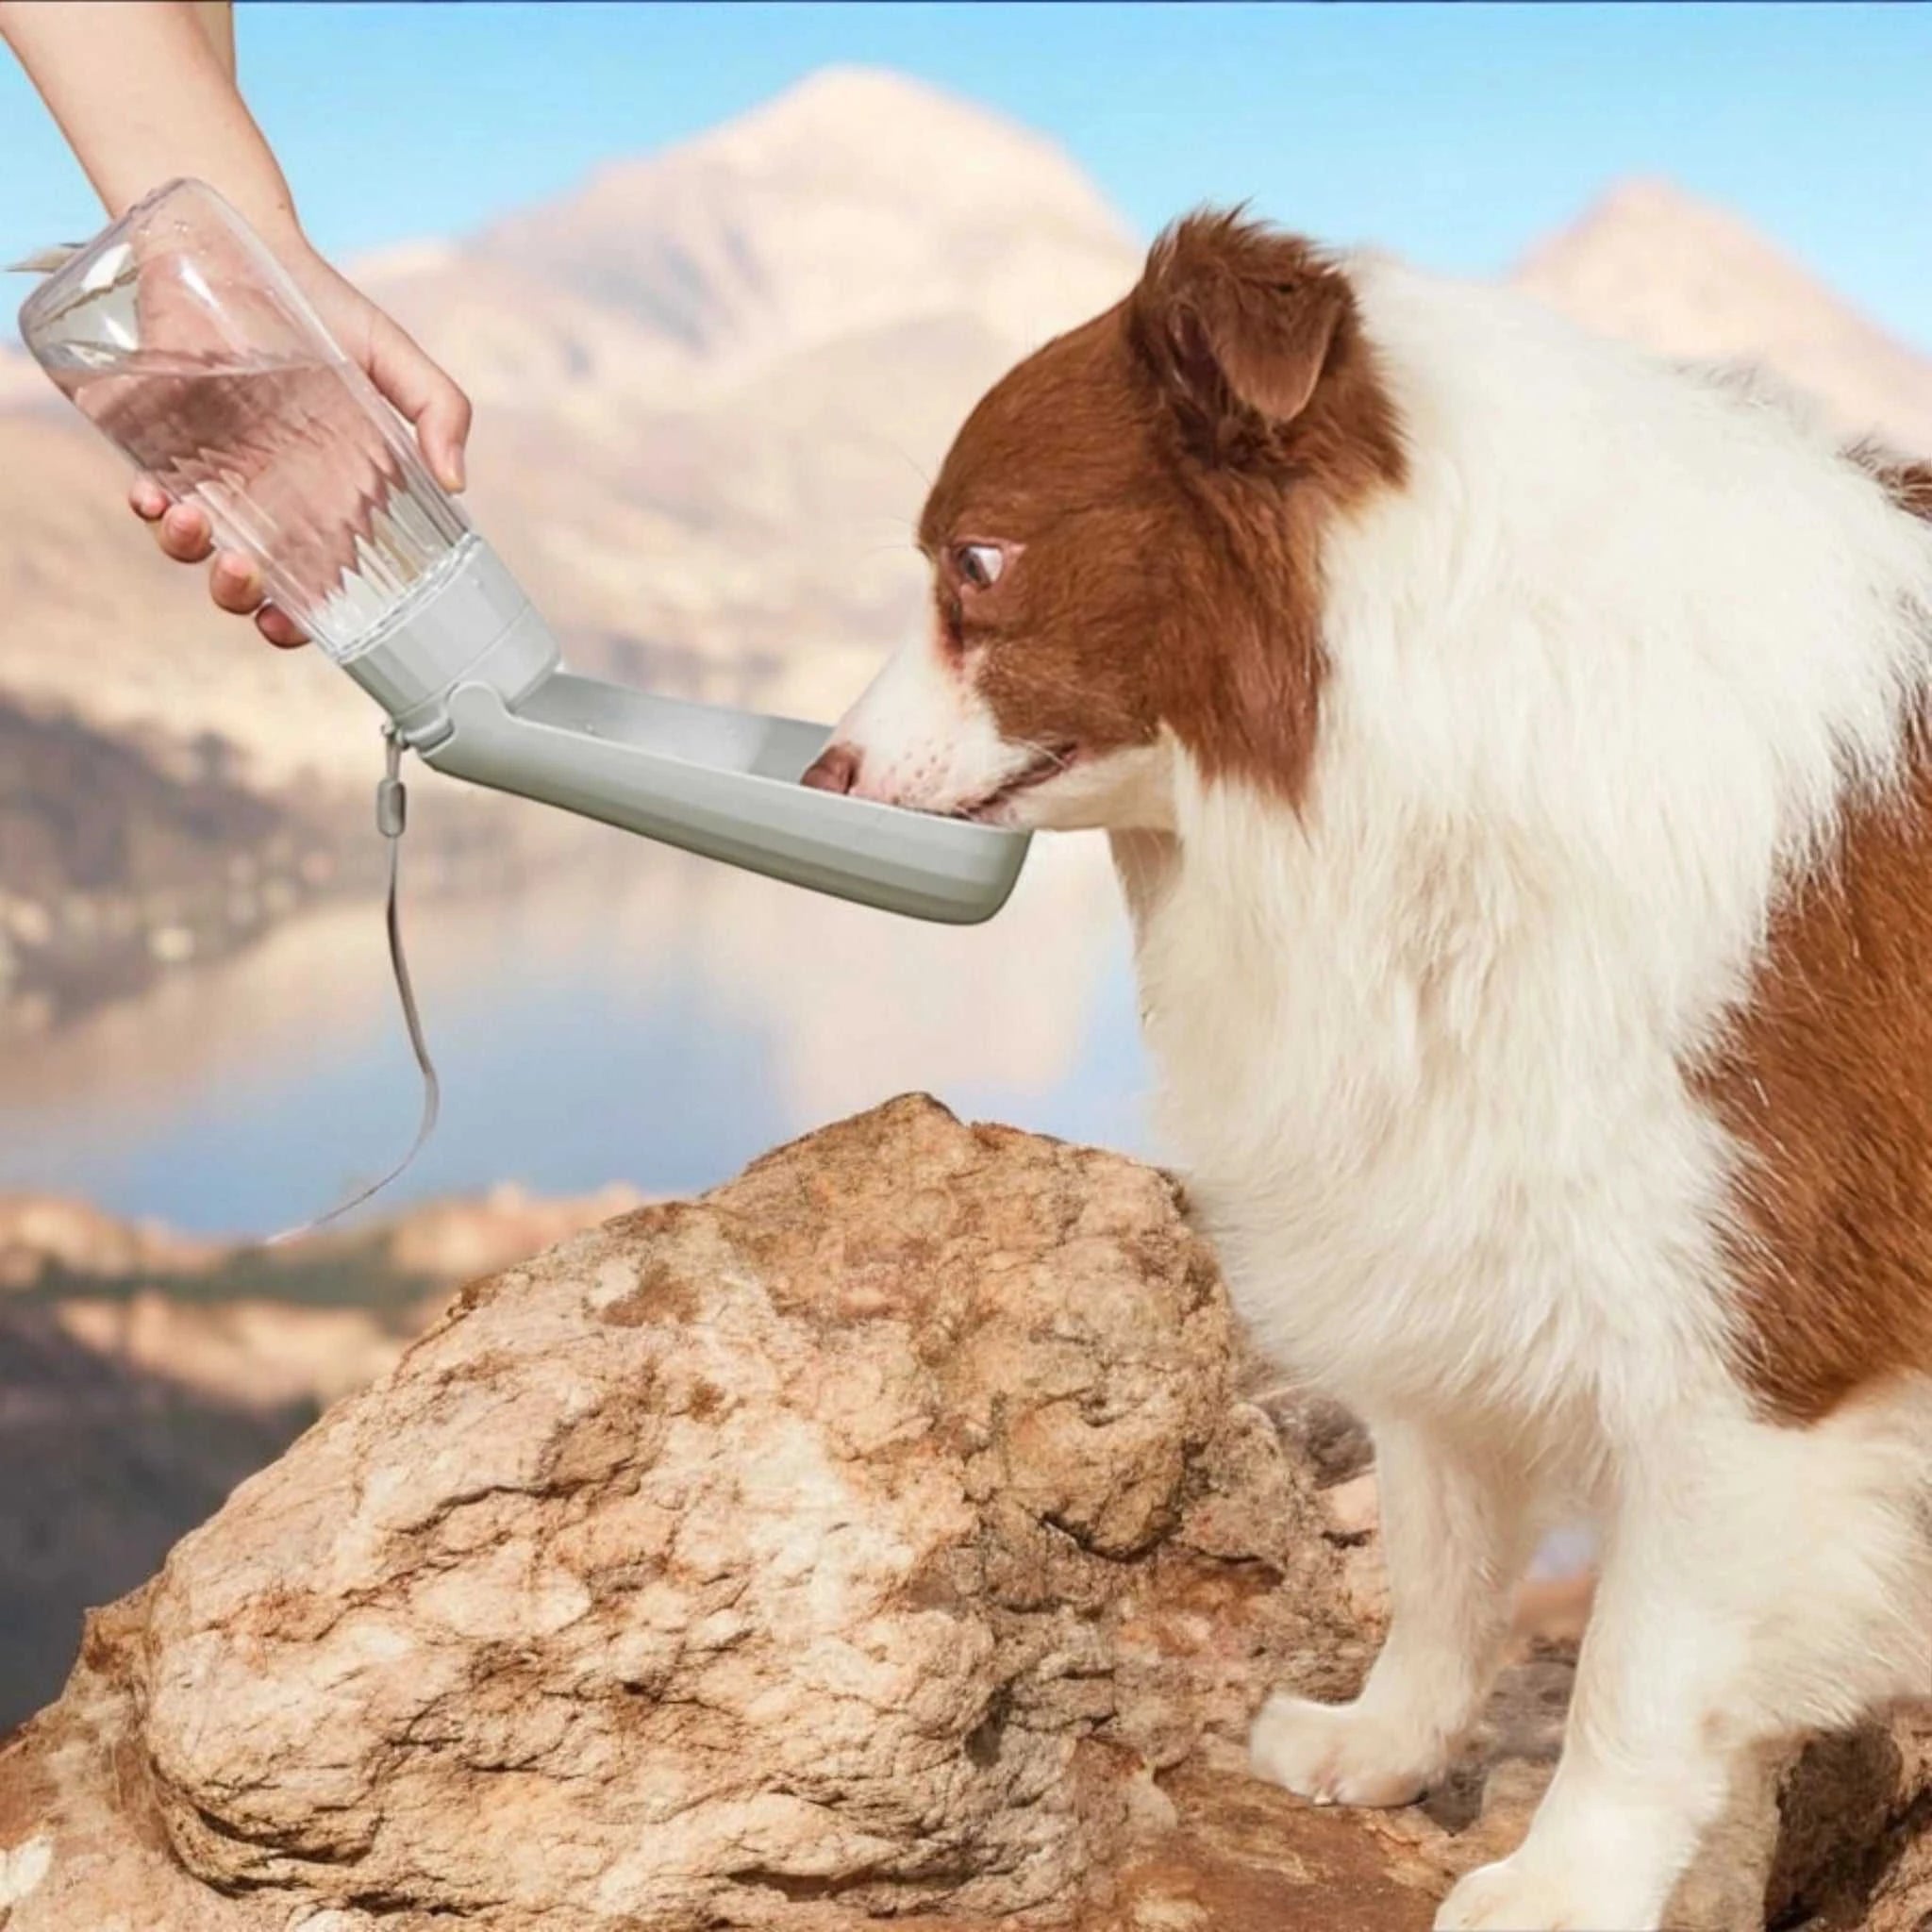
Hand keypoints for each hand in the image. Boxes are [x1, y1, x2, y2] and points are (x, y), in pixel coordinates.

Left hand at [130, 241, 472, 647]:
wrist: (232, 241)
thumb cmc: (320, 301)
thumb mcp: (391, 353)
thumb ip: (439, 408)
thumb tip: (458, 483)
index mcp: (327, 496)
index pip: (317, 581)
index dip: (303, 619)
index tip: (293, 623)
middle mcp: (268, 497)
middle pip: (250, 583)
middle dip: (239, 598)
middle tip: (243, 569)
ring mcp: (211, 474)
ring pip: (192, 549)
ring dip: (186, 553)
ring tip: (191, 521)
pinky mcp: (158, 443)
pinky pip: (148, 497)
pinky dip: (148, 508)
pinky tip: (153, 495)